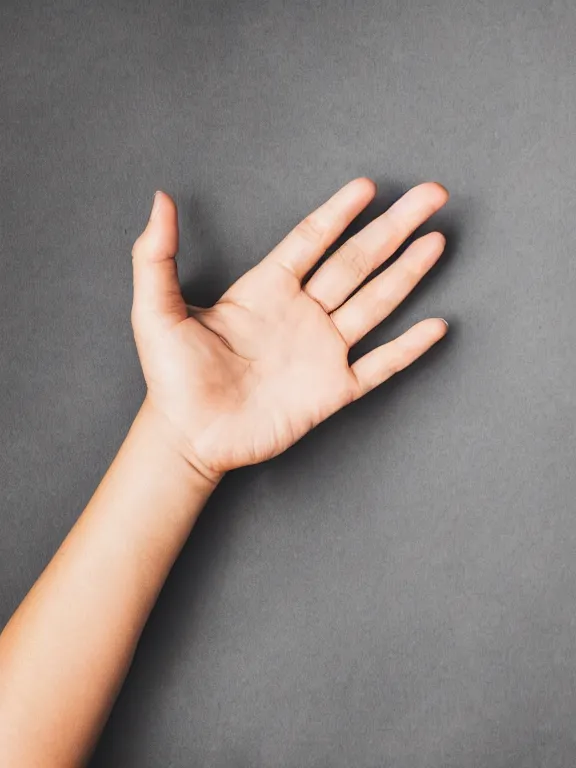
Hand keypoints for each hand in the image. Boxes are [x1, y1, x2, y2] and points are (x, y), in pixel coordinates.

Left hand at [131, 178, 448, 481]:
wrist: (188, 436)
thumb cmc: (172, 377)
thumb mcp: (156, 311)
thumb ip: (156, 255)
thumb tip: (161, 200)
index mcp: (266, 290)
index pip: (311, 240)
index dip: (339, 212)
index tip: (367, 186)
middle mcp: (301, 314)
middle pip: (356, 261)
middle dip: (393, 228)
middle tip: (430, 195)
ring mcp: (321, 351)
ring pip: (374, 303)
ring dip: (407, 272)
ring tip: (436, 241)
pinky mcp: (332, 391)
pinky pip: (379, 366)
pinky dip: (408, 348)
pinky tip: (436, 326)